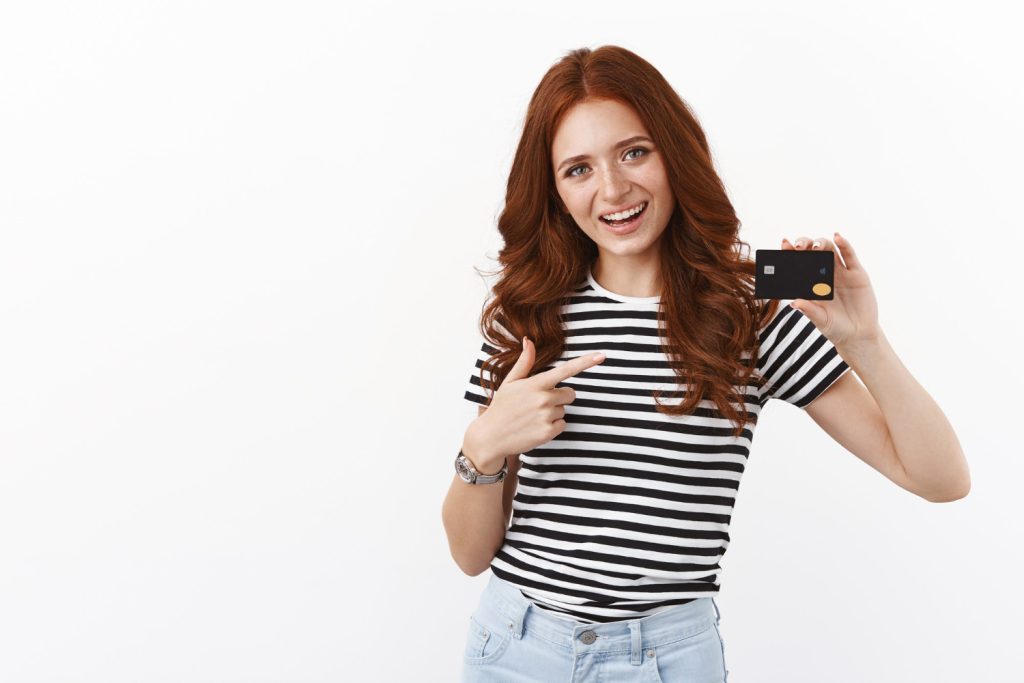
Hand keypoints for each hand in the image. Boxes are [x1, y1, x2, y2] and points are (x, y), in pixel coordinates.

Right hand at [465, 337, 605, 469]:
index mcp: (536, 383)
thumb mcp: (510, 382)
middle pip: (570, 393)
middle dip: (560, 397)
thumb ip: (524, 362)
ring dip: (553, 413)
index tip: (601, 356)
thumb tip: (528, 340)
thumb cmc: (501, 407)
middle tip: (539, 403)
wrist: (491, 436)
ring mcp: (546, 416)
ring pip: (564, 410)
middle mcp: (543, 398)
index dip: (585, 362)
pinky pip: (562, 425)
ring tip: (533, 416)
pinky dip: (553, 427)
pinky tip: (536, 427)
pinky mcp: (548, 432)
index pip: (566, 370)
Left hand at [780, 232, 880, 351]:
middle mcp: (824, 274)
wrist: (858, 334)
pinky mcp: (856, 273)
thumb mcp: (820, 320)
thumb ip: (809, 310)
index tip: (784, 244)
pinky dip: (844, 245)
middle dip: (804, 245)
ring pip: (830, 250)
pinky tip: (837, 237)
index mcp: (810, 283)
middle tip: (798, 247)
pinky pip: (849, 256)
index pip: (798, 263)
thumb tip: (794, 303)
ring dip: (821, 243)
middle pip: (812, 252)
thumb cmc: (835, 327)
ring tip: (815, 246)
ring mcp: (840, 272)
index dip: (790, 253)